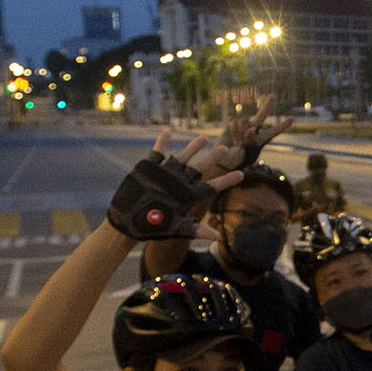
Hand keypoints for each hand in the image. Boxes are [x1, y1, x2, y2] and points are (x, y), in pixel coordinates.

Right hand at [107, 132, 241, 240]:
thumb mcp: (177, 229)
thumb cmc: (154, 227)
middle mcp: (179, 183)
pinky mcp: (150, 170)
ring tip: (204, 138)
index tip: (242, 174)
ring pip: (182, 158)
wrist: (130, 222)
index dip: (226, 180)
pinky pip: (157, 153)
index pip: (212, 187)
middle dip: (212, 158)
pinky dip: (161, 143)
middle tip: (225, 148)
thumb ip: (196, 230)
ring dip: (192, 148)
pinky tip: (167, 133)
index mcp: (188, 196)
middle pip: (199, 168)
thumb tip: (217, 237)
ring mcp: (166, 175)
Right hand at [206, 105, 291, 174]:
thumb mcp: (246, 154)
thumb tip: (250, 130)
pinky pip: (233, 122)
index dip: (283, 125)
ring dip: (238, 133)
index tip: (292, 119)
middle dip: (266, 105)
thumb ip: (249, 143)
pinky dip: (232, 130)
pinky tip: (231, 136)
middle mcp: (254, 130)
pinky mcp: (232, 124)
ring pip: (243, 122)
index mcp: (262, 139)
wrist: (224, 159)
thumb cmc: (239, 160)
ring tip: (236, 142)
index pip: (274, 131)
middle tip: (272, 95)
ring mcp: (243, 126)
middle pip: (261, 115)